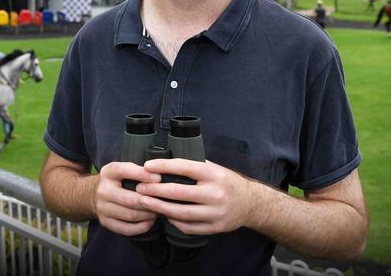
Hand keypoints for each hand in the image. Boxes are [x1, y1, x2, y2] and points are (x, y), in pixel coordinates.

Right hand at [92, 162, 161, 236]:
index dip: (142, 175)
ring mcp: (102, 208)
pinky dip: (141, 227)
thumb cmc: (115, 180)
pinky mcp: (105, 222)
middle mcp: (103, 191)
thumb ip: (137, 170)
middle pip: (129, 199)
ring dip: (147, 215)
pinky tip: (150, 221)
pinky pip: (126, 229)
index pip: (124, 171)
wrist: (92, 193)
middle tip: (163, 201)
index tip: (158, 178)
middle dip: (149, 202)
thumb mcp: (122, 169)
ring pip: (129, 215)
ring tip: (159, 211)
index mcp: (108, 173)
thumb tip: (158, 177)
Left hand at [136, 159, 254, 235]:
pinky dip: (174, 222)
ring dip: (160, 208)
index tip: (147, 166)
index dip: (164, 166)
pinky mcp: (215, 227)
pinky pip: (189, 227)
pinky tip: (164, 215)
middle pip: (179, 193)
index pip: (185, 167)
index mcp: (213, 174)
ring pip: (182, 213)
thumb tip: (164, 162)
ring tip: (145, 202)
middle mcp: (215, 193)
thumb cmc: (226, 182)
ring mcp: (216, 212)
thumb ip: (193, 166)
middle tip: (139, 188)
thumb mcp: (214, 168)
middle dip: (156, 190)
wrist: (251, 203)